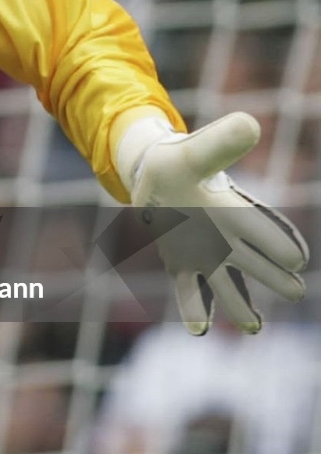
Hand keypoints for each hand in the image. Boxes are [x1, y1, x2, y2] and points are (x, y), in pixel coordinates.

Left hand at [122, 111, 306, 334]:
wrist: (157, 177)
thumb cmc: (180, 163)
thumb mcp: (196, 151)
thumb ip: (221, 143)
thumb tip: (249, 125)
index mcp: (231, 208)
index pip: (258, 225)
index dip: (276, 240)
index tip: (297, 257)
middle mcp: (222, 235)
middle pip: (250, 259)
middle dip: (270, 275)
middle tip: (294, 291)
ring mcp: (201, 252)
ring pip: (224, 281)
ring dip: (237, 303)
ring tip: (252, 328)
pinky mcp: (180, 263)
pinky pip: (188, 288)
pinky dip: (194, 307)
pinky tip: (199, 329)